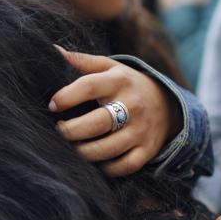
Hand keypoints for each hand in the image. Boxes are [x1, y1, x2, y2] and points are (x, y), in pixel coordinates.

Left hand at [49, 46, 181, 176]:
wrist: (167, 104)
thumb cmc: (126, 84)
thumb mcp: (110, 67)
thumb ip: (83, 61)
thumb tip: (55, 51)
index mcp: (120, 81)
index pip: (89, 87)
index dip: (66, 97)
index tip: (53, 106)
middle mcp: (133, 105)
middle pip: (97, 123)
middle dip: (71, 131)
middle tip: (60, 131)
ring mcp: (141, 130)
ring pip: (107, 149)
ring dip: (84, 152)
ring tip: (74, 147)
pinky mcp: (147, 149)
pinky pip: (124, 166)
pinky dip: (107, 168)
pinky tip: (96, 160)